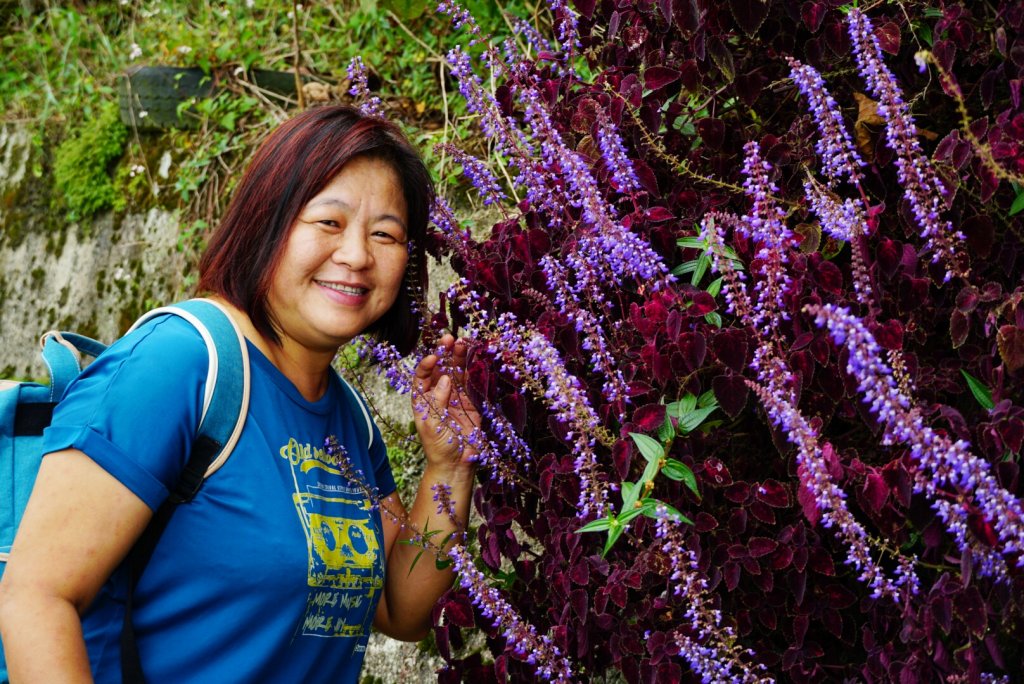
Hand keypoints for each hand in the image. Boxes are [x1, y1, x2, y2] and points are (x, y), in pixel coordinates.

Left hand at [412, 334, 480, 476]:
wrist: (457, 464)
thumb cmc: (438, 447)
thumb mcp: (432, 425)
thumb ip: (437, 401)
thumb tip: (445, 379)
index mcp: (422, 399)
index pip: (422, 377)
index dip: (427, 365)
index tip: (433, 357)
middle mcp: (438, 394)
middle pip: (440, 369)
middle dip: (443, 353)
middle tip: (449, 338)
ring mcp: (455, 396)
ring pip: (456, 372)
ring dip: (458, 357)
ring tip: (462, 342)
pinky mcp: (471, 401)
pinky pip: (471, 382)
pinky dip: (473, 369)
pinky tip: (474, 356)